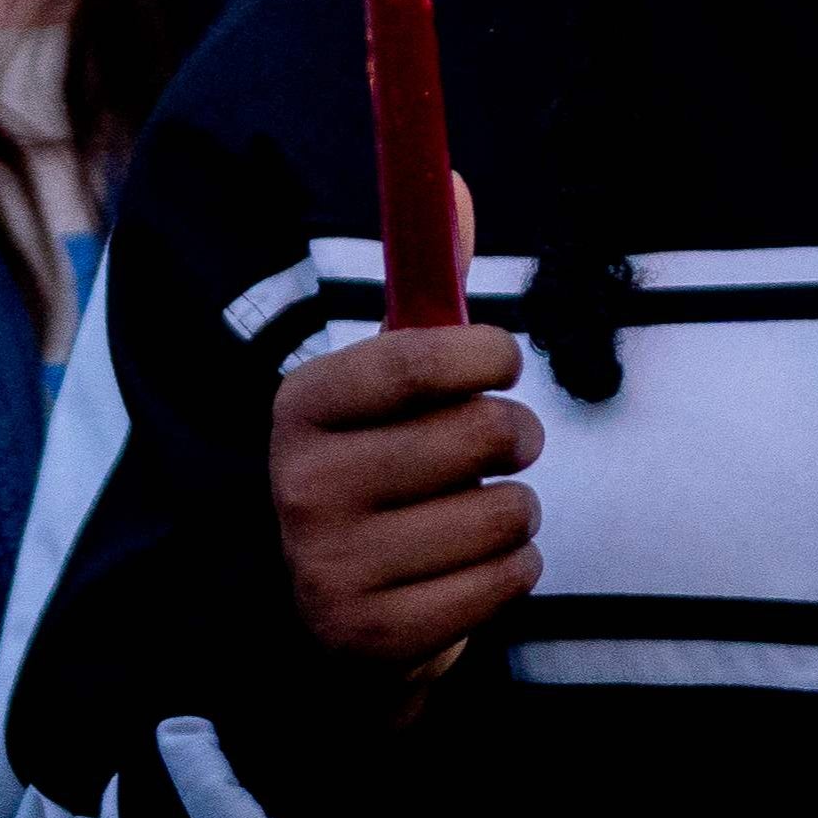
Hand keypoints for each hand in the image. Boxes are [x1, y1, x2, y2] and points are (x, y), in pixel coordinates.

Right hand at [270, 255, 539, 683]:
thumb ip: (427, 287)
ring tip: (471, 519)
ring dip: (514, 514)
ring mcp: (335, 566)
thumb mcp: (386, 385)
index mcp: (301, 407)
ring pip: (508, 511)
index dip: (488, 353)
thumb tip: (459, 182)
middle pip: (482, 433)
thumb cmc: (379, 473)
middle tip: (501, 448)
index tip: (504, 360)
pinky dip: (512, 572)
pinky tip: (468, 572)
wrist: (328, 620)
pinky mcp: (378, 636)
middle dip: (516, 438)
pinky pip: (509, 580)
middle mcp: (303, 485)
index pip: (419, 357)